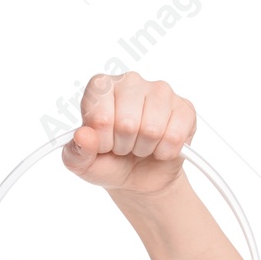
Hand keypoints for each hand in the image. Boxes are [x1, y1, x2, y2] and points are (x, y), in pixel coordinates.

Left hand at [61, 72, 195, 195]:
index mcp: (100, 87)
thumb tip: (83, 135)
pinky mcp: (184, 107)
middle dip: (123, 146)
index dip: (102, 141)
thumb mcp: (83, 164)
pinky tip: (159, 147)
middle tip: (123, 146)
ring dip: (144, 148)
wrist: (138, 178)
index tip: (103, 144)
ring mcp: (160, 90)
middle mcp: (130, 81)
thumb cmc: (107, 162)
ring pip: (152, 129)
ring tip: (139, 145)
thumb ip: (76, 152)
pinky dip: (165, 152)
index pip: (100, 117)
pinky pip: (175, 136)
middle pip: (127, 123)